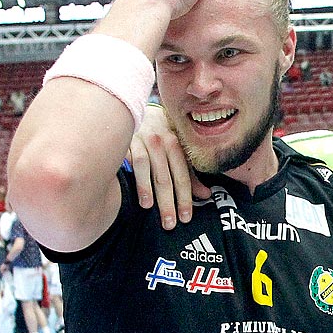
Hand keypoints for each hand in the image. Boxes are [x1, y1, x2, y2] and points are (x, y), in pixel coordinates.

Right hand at [130, 103, 209, 228]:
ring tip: (149, 207)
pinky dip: (131, 174)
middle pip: (166, 177)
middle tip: (169, 223)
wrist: (138, 109)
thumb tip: (206, 196)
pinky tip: (130, 188)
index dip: (185, 199)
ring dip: (147, 188)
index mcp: (177, 146)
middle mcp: (162, 142)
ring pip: (147, 168)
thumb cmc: (161, 136)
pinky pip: (129, 158)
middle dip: (168, 202)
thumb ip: (191, 175)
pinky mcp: (126, 139)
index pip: (183, 177)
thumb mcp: (179, 153)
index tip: (185, 218)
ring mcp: (143, 140)